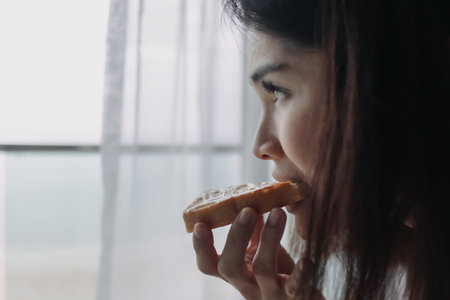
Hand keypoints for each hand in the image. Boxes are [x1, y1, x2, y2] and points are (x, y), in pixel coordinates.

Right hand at [192, 207, 324, 299]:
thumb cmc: (280, 274)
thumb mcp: (262, 252)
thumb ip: (255, 232)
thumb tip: (251, 201)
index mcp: (235, 272)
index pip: (208, 264)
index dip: (201, 247)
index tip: (200, 224)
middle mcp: (246, 285)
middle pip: (230, 266)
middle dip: (236, 236)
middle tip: (247, 210)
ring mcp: (268, 294)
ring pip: (263, 269)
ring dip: (269, 238)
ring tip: (278, 212)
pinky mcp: (292, 298)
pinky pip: (295, 287)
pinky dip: (300, 273)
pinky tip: (306, 258)